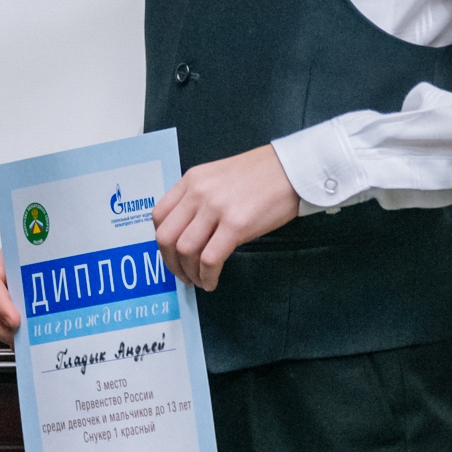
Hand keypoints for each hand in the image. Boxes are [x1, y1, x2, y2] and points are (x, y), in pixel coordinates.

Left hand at [152, 145, 300, 291]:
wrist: (291, 170)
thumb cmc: (260, 175)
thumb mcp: (218, 177)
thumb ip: (199, 198)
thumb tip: (188, 232)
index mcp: (191, 180)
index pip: (159, 216)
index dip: (162, 242)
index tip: (171, 254)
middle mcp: (198, 193)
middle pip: (166, 236)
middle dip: (171, 262)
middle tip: (182, 275)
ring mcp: (215, 208)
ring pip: (185, 250)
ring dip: (189, 273)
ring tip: (199, 280)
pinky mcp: (236, 225)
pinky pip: (209, 259)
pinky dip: (207, 276)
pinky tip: (212, 281)